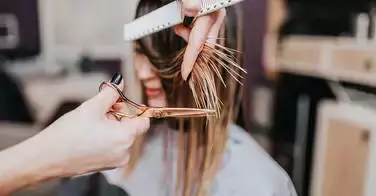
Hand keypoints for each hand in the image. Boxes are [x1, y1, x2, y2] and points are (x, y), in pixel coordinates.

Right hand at [34, 73, 149, 175]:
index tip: (122, 103)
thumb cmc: (67, 135)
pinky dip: (108, 138)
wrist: (46, 158)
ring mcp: (116, 161)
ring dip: (113, 126)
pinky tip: (91, 134)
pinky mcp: (107, 165)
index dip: (135, 109)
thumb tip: (120, 82)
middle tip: (102, 109)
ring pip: (122, 137)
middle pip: (132, 128)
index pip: (144, 121)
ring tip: (94, 122)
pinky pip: (114, 147)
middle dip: (120, 116)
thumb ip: (111, 93)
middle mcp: (125, 152)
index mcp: (125, 138)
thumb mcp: (92, 107)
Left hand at [174, 0, 225, 79]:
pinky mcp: (208, 18)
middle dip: (193, 55)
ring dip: (188, 39)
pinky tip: (181, 26)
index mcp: (211, 13)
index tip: (186, 74)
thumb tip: (191, 10)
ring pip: (201, 40)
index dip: (192, 60)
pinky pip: (200, 33)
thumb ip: (190, 0)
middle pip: (205, 45)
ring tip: (178, 28)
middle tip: (184, 64)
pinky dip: (188, 33)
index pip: (201, 42)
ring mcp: (212, 18)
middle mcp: (215, 17)